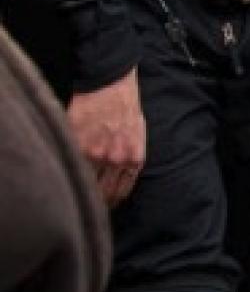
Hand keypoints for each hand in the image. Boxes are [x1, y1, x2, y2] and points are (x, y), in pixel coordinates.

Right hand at [68, 67, 146, 206]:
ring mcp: (96, 153)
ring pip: (86, 183)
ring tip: (78, 191)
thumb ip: (129, 157)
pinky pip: (73, 166)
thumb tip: (119, 177)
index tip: (106, 205)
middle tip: (89, 204)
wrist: (111, 85)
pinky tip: (68, 175)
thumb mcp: (138, 135)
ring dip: (82, 188)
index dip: (112, 201)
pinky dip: (70, 172)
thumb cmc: (126, 108)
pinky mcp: (78, 144)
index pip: (121, 191)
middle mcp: (116, 159)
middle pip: (103, 192)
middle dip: (97, 201)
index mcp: (134, 158)